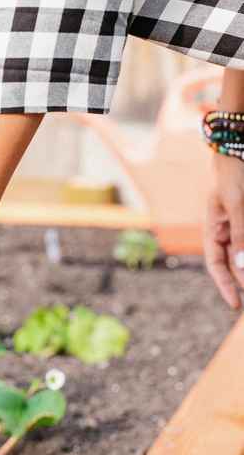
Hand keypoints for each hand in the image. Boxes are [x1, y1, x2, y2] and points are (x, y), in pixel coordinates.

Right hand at [204, 153, 243, 310]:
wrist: (239, 149)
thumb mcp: (237, 204)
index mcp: (213, 230)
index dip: (226, 286)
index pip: (216, 265)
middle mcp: (226, 232)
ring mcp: (240, 226)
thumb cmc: (233, 174)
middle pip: (235, 263)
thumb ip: (240, 234)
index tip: (237, 304)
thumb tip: (242, 266)